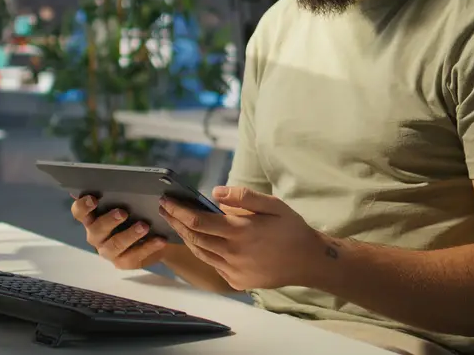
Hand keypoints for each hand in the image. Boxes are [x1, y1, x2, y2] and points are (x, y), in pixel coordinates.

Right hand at [71, 195, 167, 270]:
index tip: (93, 199)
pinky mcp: (122, 262)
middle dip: (109, 220)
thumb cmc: (134, 214)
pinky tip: (159, 239)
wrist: (152, 236)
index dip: (83, 205)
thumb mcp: (126, 203)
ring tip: (144, 226)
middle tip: (123, 212)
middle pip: (96, 229)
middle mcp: (95, 235)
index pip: (79, 212)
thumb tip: (123, 182)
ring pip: (115, 244)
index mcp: (91, 218)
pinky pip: (133, 256)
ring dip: (130, 235)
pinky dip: (148, 247)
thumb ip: (119, 195)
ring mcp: (107, 251)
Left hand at [159, 185, 327, 290]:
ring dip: (186, 237)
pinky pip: (213, 265)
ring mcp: (234, 271)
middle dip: (176, 222)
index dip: (179, 211)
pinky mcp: (237, 281)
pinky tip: (198, 240)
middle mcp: (233, 254)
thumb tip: (215, 192)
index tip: (166, 201)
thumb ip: (243, 197)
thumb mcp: (273, 205)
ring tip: (176, 222)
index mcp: (241, 232)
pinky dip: (203, 251)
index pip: (198, 222)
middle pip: (194, 237)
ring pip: (200, 253)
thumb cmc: (291, 228)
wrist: (308, 262)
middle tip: (164, 209)